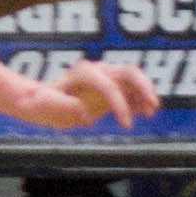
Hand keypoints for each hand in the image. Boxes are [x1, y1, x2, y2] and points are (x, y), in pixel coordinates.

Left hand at [12, 57, 158, 131]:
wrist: (42, 100)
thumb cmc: (41, 103)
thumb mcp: (45, 106)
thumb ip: (62, 106)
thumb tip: (83, 111)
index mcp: (84, 73)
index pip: (110, 86)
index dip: (120, 105)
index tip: (126, 126)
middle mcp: (98, 71)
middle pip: (129, 72)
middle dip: (143, 87)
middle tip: (153, 105)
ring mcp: (105, 78)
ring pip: (133, 80)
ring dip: (145, 94)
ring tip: (151, 112)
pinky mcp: (109, 88)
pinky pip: (130, 91)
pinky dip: (139, 100)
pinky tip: (144, 112)